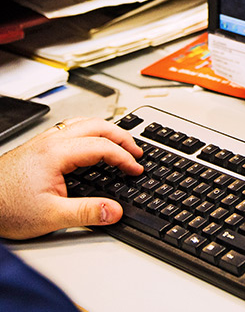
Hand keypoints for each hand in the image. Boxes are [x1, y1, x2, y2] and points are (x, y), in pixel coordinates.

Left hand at [0, 117, 142, 239]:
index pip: (102, 147)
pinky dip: (89, 130)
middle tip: (136, 151)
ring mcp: (43, 141)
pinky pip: (70, 127)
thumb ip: (86, 213)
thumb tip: (114, 211)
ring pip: (83, 122)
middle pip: (97, 126)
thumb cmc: (4, 208)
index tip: (135, 169)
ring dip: (106, 130)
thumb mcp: (49, 217)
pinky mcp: (36, 146)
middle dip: (122, 136)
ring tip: (119, 142)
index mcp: (57, 153)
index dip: (124, 157)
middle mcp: (51, 141)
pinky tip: (90, 141)